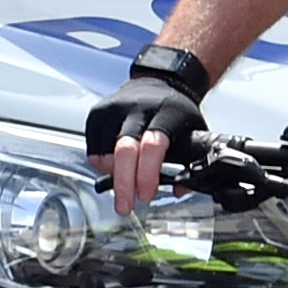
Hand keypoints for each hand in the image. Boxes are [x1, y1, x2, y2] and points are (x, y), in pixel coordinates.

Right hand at [85, 51, 209, 207]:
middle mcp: (138, 109)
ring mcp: (114, 109)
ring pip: (104, 151)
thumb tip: (179, 190)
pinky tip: (115, 170)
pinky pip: (93, 147)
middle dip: (123, 183)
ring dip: (112, 175)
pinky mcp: (97, 113)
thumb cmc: (177, 110)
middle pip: (124, 149)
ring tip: (125, 187)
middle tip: (125, 206)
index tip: (147, 195)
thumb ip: (191, 160)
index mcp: (167, 113)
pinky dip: (102, 164)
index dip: (148, 173)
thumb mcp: (194, 129)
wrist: (159, 80)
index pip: (153, 145)